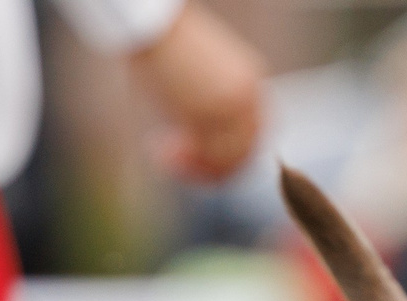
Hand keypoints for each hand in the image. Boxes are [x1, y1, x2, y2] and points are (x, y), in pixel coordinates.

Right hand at [129, 3, 265, 182]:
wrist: (154, 24)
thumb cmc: (165, 44)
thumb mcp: (198, 76)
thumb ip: (208, 105)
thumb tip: (194, 138)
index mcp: (251, 81)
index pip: (252, 135)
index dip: (223, 154)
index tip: (189, 152)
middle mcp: (250, 96)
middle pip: (244, 153)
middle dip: (209, 167)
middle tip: (173, 160)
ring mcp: (234, 107)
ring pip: (228, 161)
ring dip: (196, 170)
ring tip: (164, 156)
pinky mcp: (213, 115)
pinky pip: (209, 159)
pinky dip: (186, 167)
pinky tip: (160, 152)